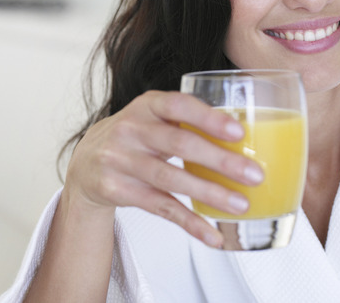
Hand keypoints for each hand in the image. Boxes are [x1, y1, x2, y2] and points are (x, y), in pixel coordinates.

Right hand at [63, 90, 263, 247]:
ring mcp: (120, 160)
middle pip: (179, 144)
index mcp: (146, 105)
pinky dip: (189, 222)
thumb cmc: (134, 138)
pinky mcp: (117, 189)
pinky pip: (159, 207)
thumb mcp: (153, 119)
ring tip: (240, 204)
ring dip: (210, 193)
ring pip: (170, 179)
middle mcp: (130, 129)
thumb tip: (244, 143)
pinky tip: (212, 234)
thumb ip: (187, 123)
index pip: (178, 105)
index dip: (208, 118)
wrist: (86, 163)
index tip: (238, 133)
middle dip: (220, 161)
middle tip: (254, 175)